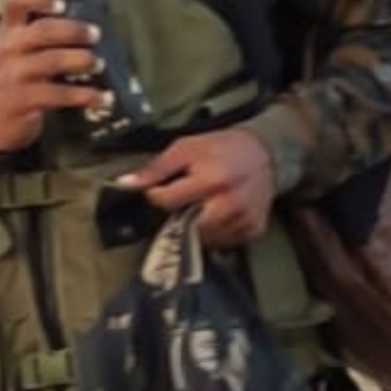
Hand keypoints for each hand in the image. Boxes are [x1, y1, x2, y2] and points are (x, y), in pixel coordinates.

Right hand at [0, 0, 108, 154]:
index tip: (62, 4)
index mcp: (8, 31)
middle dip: (74, 30)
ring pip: (52, 61)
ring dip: (82, 60)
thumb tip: (85, 10)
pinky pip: (59, 95)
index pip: (14, 3)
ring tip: (99, 64)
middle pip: (42, 31)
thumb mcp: (18, 48)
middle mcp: (8, 50)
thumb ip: (39, 28)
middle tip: (96, 34)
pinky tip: (105, 98)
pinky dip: (87, 95)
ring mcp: (13, 76)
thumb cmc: (18, 74)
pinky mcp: (23, 101)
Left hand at [116, 129, 276, 245]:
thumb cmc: (220, 148)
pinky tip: (215, 214)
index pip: (167, 202)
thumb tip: (124, 184)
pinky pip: (225, 243)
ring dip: (195, 227)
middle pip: (187, 226)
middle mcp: (230, 204)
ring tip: (199, 206)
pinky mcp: (254, 230)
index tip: (160, 189)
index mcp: (212, 180)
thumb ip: (155, 168)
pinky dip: (215, 233)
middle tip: (181, 202)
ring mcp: (245, 219)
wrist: (265, 152)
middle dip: (177, 216)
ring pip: (205, 239)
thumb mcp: (185, 148)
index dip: (157, 195)